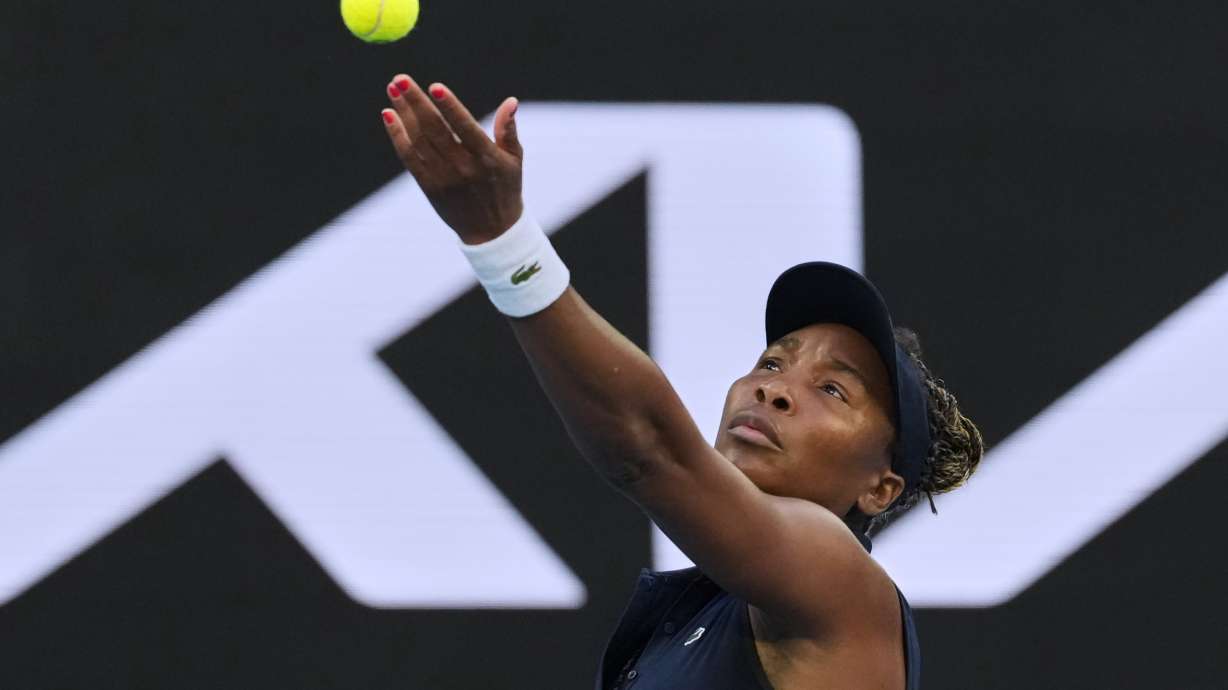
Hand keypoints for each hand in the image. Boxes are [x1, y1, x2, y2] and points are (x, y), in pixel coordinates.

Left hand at [381, 74, 523, 244]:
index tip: (435, 86)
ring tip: (393, 90)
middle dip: (415, 102)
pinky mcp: (429, 187)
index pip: (465, 126)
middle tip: (399, 79)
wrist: (492, 231)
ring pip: (418, 141)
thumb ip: (508, 130)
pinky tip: (389, 116)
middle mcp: (464, 168)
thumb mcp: (514, 160)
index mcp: (487, 158)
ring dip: (403, 114)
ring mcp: (444, 179)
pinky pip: (409, 158)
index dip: (449, 106)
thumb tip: (510, 101)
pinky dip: (397, 136)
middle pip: (434, 130)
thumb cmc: (505, 188)